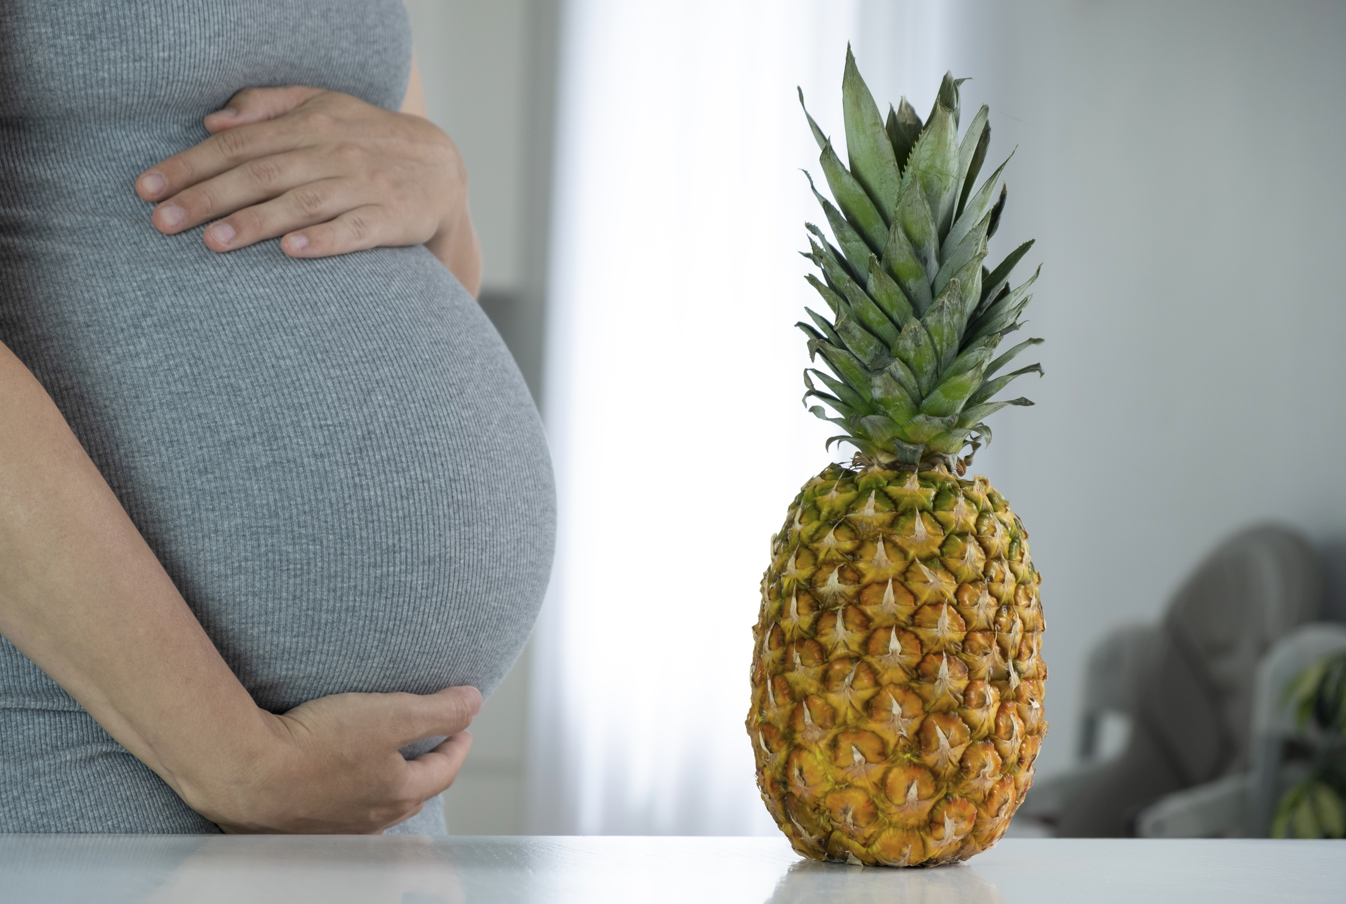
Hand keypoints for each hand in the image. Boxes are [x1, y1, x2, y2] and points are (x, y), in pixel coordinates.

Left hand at [134, 87, 475, 273]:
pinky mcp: (392, 219)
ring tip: (213, 242)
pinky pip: (354, 231)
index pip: (239, 143)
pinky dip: (324, 240)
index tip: (147, 189)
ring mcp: (364, 186)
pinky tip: (292, 251)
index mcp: (310, 124)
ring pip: (302, 202)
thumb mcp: (325, 107)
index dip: (190, 165)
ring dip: (256, 221)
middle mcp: (333, 151)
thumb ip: (270, 106)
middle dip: (208, 197)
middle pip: (261, 173)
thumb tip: (213, 120)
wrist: (444, 169)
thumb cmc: (371, 140)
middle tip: (162, 222)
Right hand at [180, 685, 480, 834]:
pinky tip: (342, 783)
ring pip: (378, 807)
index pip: (444, 770)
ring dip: (393, 784)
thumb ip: (437, 710)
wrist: (246, 772)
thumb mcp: (390, 714)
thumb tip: (474, 703)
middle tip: (435, 746)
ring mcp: (336, 827)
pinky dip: (355, 794)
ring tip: (392, 764)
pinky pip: (341, 811)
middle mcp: (371, 820)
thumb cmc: (316, 745)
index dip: (457, 744)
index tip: (463, 727)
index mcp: (398, 794)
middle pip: (414, 793)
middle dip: (430, 768)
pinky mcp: (302, 825)